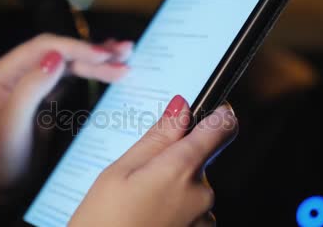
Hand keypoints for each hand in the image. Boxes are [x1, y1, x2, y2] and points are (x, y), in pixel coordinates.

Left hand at [0, 33, 132, 195]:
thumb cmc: (1, 157)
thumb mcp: (14, 124)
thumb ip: (32, 88)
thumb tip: (57, 57)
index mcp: (7, 71)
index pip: (46, 48)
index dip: (77, 48)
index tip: (105, 55)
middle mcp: (21, 70)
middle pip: (63, 52)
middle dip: (94, 52)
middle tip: (125, 53)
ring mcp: (35, 81)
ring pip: (71, 62)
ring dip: (98, 59)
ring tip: (126, 54)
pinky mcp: (47, 95)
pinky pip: (72, 76)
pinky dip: (92, 71)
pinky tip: (109, 66)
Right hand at [70, 95, 237, 226]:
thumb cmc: (102, 223)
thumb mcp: (119, 172)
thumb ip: (157, 138)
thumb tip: (181, 107)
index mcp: (181, 170)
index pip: (220, 128)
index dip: (219, 114)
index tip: (215, 109)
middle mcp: (201, 195)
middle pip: (199, 160)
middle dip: (175, 161)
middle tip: (140, 177)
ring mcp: (204, 220)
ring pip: (193, 187)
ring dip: (173, 188)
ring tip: (138, 205)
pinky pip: (192, 212)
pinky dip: (174, 211)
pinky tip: (147, 219)